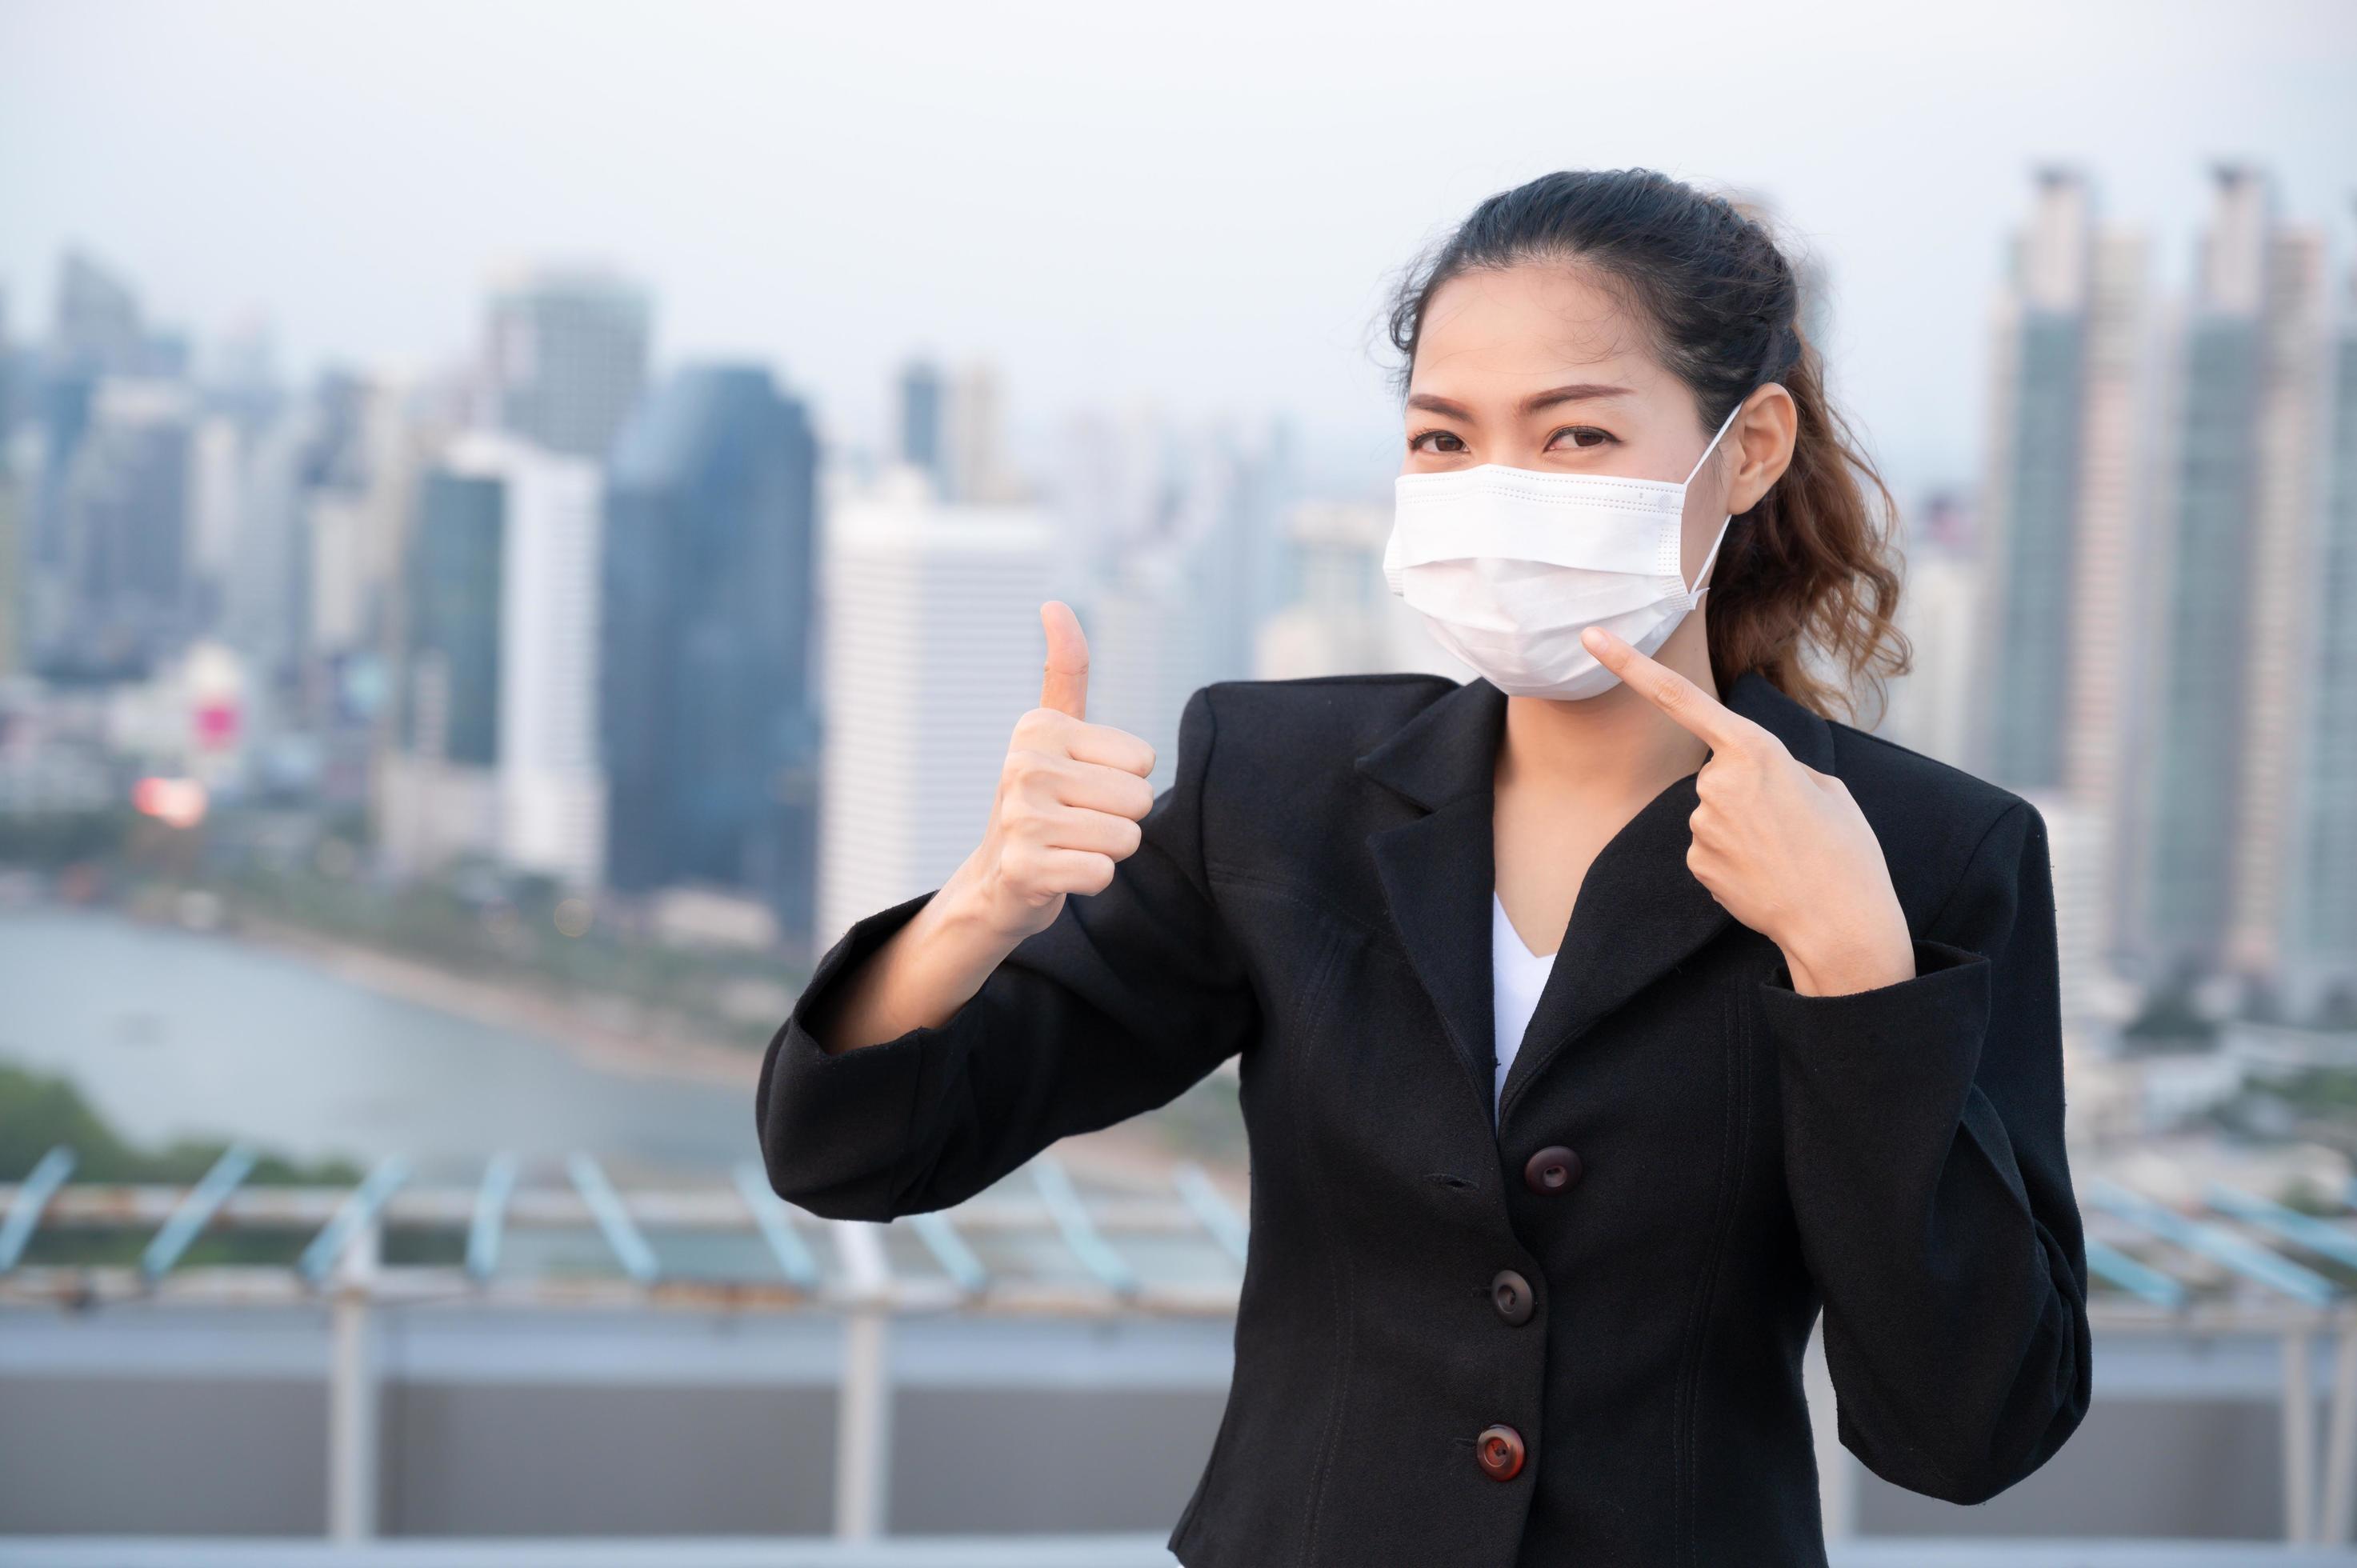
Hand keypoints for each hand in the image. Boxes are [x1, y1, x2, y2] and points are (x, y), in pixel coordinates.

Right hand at [946, 601, 1158, 945]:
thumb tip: (1054, 603)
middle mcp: (1023, 764)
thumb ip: (1065, 671)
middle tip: (1077, 824)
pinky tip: (1057, 873)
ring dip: (1105, 852)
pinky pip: (1102, 874)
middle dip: (1119, 822)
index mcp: (1039, 726)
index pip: (1144, 761)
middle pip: (1139, 799)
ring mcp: (1019, 817)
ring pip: (1125, 838)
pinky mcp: (1023, 868)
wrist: (998, 882)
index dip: (1124, 783)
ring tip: (1068, 847)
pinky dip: (1091, 881)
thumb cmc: (1042, 803)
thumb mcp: (1054, 733)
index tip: (1082, 790)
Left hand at [1580, 626, 1914, 995]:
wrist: (1840, 923)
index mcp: (1754, 750)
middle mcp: (1715, 782)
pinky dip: (1735, 858)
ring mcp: (1699, 824)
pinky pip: (1710, 847)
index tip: (1590, 636)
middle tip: (1792, 826)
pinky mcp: (1694, 862)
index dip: (1628, 663)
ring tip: (1785, 853)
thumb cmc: (1845, 851)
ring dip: (1744, 829)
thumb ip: (1781, 767)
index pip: (1679, 696)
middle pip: (1717, 774)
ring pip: (1714, 813)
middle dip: (1748, 793)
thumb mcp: (1828, 787)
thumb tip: (1752, 776)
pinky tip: (1764, 875)